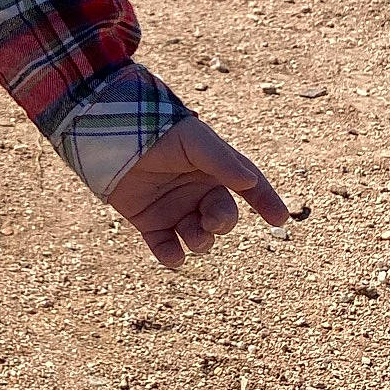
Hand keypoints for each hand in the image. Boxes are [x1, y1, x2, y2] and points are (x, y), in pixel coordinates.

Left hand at [107, 116, 287, 270]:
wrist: (109, 138)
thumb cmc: (156, 132)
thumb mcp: (193, 141)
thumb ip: (221, 160)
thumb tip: (250, 182)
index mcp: (214, 169)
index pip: (248, 187)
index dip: (266, 201)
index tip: (280, 219)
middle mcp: (197, 191)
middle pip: (223, 217)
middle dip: (222, 223)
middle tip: (210, 220)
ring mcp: (174, 209)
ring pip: (199, 237)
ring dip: (200, 240)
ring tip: (191, 233)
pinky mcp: (148, 223)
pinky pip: (166, 249)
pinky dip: (171, 257)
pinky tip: (172, 256)